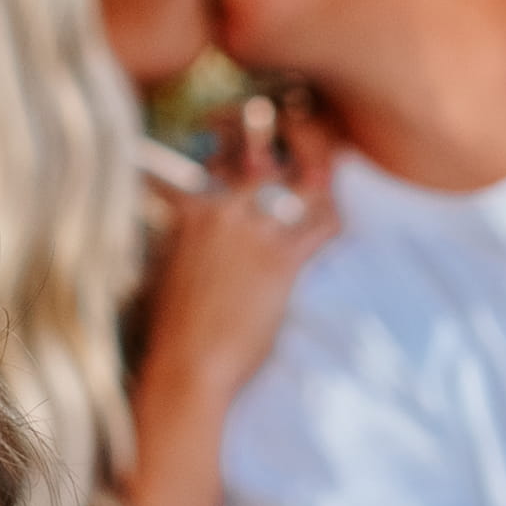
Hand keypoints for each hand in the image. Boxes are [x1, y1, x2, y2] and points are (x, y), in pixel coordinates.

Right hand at [140, 120, 338, 408]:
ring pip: (301, 176)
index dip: (245, 143)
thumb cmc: (172, 326)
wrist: (186, 366)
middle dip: (292, 139)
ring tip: (329, 175)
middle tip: (307, 143)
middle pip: (264, 147)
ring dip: (322, 169)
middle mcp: (222, 208)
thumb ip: (181, 236)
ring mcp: (253, 232)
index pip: (223, 154)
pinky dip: (336, 219)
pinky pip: (323, 223)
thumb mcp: (165, 266)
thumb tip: (185, 227)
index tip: (260, 149)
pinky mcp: (281, 261)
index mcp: (191, 208)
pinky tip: (340, 224)